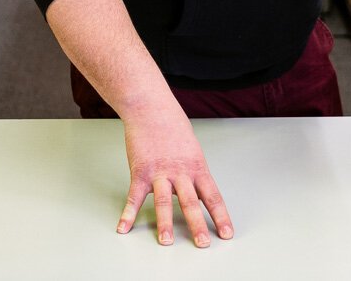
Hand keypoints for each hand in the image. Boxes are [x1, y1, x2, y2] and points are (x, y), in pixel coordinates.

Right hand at [118, 106, 232, 246]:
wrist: (151, 107)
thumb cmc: (172, 124)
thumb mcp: (191, 148)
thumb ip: (192, 171)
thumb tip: (192, 189)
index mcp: (197, 167)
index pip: (212, 197)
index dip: (221, 217)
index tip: (227, 234)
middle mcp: (180, 172)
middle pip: (191, 203)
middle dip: (197, 225)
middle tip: (202, 244)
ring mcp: (160, 173)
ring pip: (163, 202)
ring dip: (164, 224)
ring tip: (166, 242)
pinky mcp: (140, 172)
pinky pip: (134, 197)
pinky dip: (128, 214)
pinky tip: (123, 227)